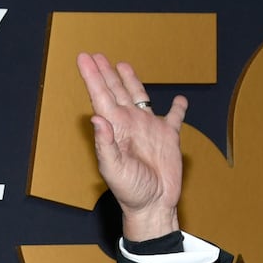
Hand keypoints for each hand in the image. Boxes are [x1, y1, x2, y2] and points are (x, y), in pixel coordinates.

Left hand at [76, 51, 186, 240]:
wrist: (154, 206)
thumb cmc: (131, 192)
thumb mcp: (114, 169)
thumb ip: (105, 144)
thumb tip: (96, 117)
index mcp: (116, 129)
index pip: (101, 96)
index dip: (92, 77)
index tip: (84, 58)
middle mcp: (130, 124)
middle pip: (116, 91)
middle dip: (105, 73)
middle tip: (95, 56)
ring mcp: (149, 129)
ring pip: (139, 97)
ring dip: (131, 81)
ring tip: (123, 66)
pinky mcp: (168, 137)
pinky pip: (174, 118)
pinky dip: (178, 108)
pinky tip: (179, 100)